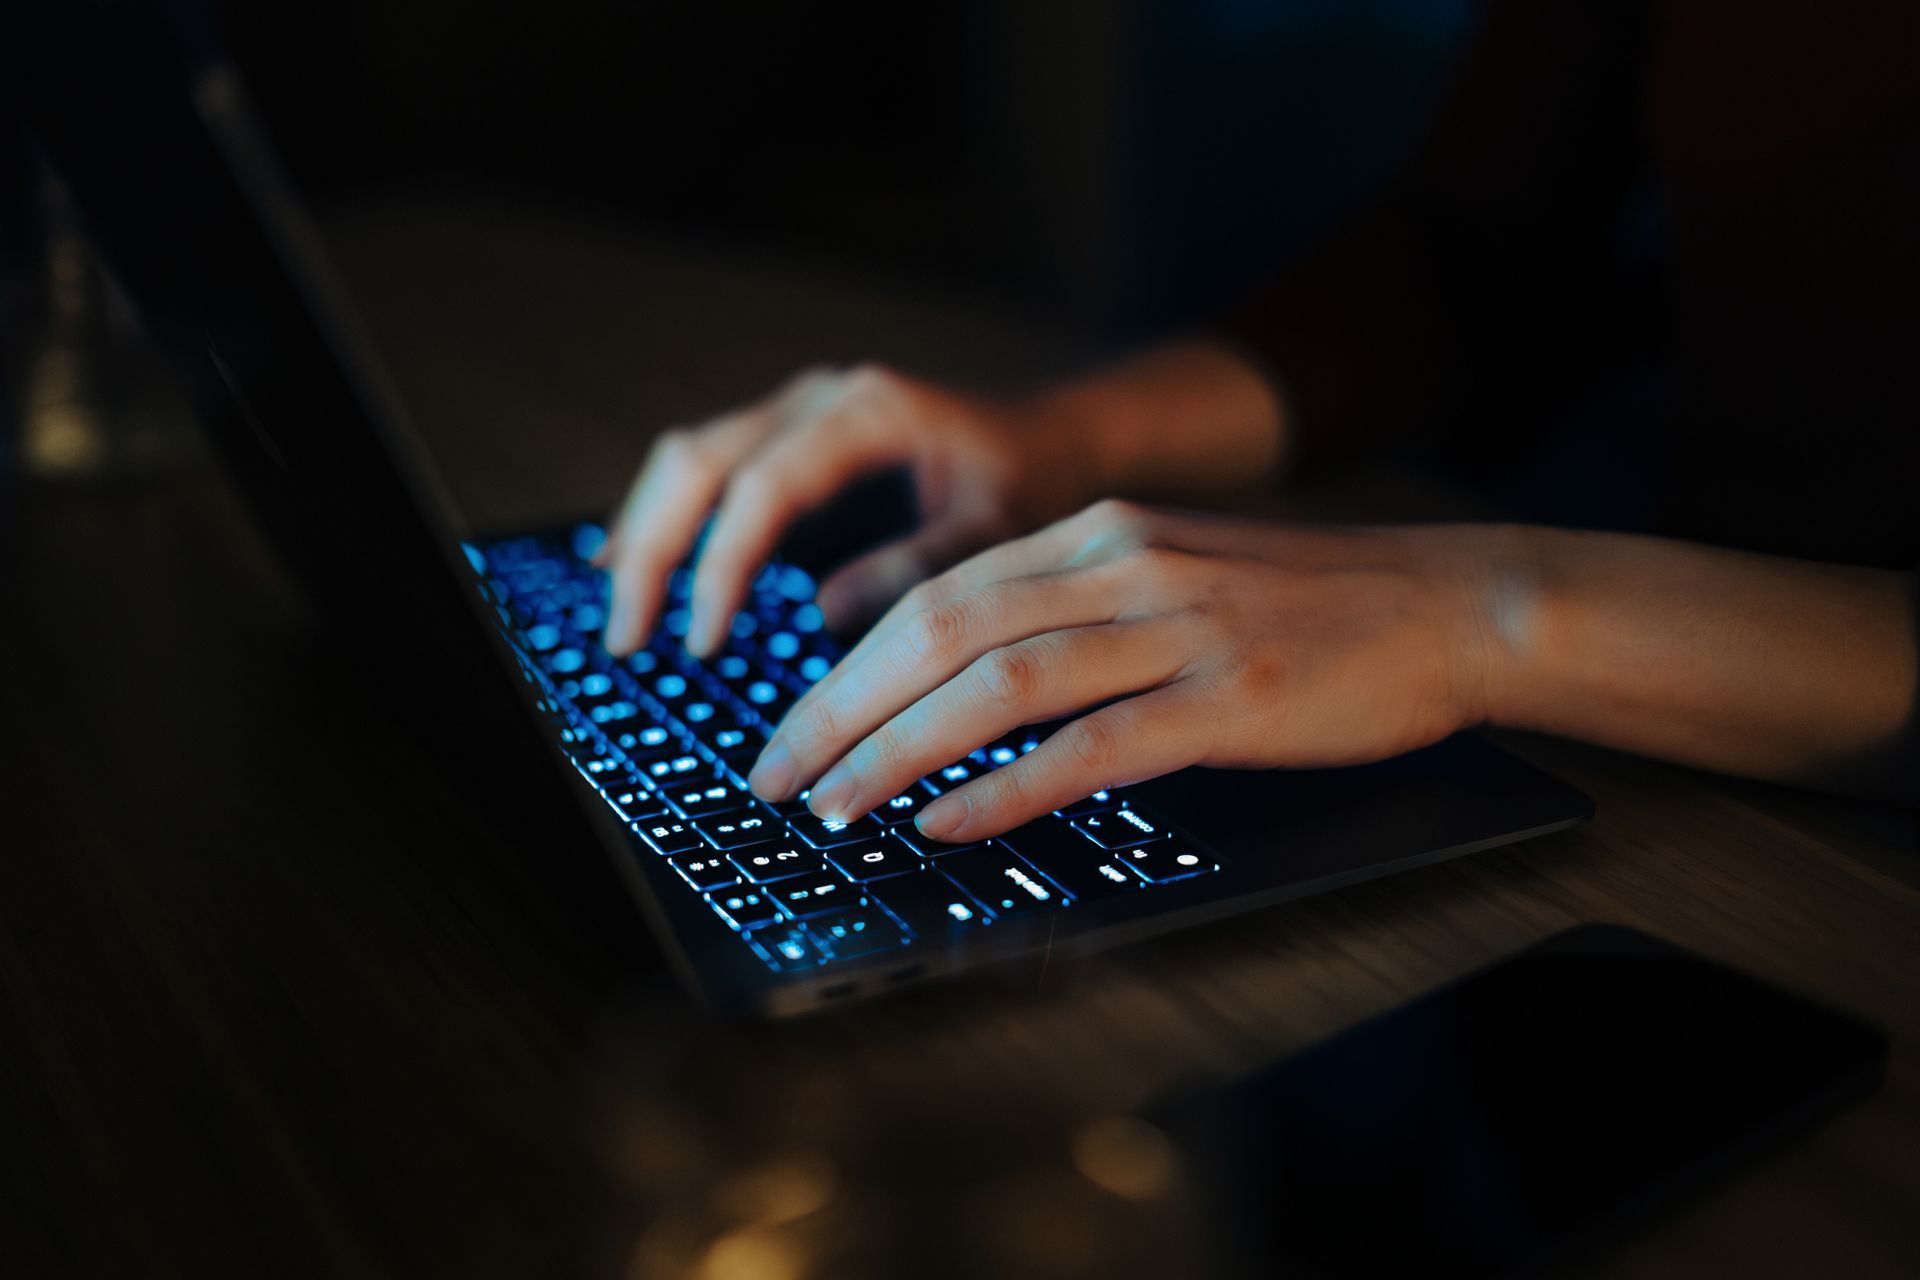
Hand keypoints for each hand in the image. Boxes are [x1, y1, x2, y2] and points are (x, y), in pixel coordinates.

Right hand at [595, 363, 1099, 656]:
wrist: (1050, 442)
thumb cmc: (1028, 488)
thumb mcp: (995, 534)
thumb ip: (918, 568)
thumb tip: (823, 610)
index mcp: (867, 412)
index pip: (763, 485)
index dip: (722, 564)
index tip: (704, 641)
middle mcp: (818, 398)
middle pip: (698, 461)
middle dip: (653, 553)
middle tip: (631, 643)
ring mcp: (794, 410)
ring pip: (685, 459)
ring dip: (644, 536)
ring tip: (624, 621)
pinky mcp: (783, 436)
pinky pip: (701, 469)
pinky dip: (663, 519)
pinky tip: (628, 567)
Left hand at [747, 499, 1510, 843]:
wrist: (1448, 604)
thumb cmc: (1308, 605)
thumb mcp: (1173, 576)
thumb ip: (1074, 613)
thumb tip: (967, 688)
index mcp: (1099, 535)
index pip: (940, 597)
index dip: (848, 667)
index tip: (794, 729)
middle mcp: (1123, 567)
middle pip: (944, 632)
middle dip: (841, 709)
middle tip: (777, 776)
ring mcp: (1177, 629)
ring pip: (1001, 682)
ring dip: (900, 748)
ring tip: (834, 806)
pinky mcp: (1229, 696)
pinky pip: (1097, 744)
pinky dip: (1012, 785)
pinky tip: (950, 820)